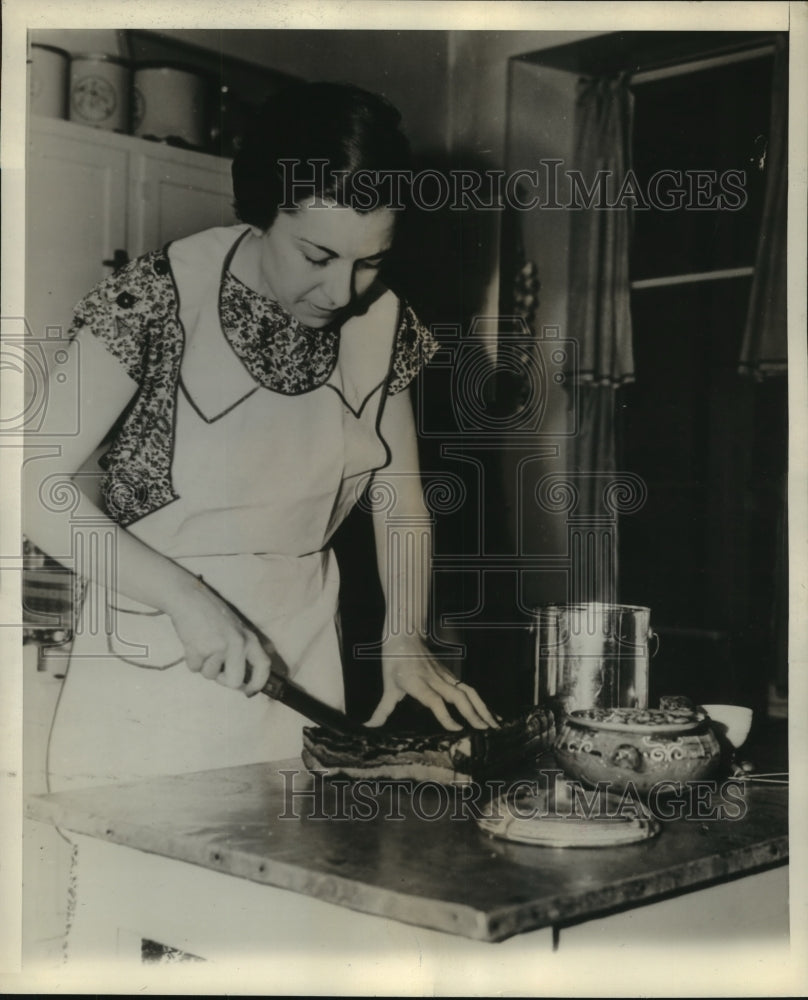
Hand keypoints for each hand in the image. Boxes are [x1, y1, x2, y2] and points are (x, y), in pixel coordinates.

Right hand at [165, 578, 272, 696]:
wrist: (189, 599)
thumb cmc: (212, 613)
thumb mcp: (237, 627)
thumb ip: (244, 648)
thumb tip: (249, 675)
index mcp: (249, 638)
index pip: (263, 666)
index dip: (258, 684)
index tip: (249, 692)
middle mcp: (237, 644)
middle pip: (234, 682)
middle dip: (223, 680)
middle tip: (216, 667)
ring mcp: (218, 648)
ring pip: (210, 676)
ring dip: (204, 666)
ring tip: (203, 645)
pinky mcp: (199, 650)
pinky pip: (194, 669)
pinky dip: (191, 660)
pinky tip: (193, 643)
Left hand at [365, 635, 498, 730]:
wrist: (405, 635)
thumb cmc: (394, 661)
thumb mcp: (387, 685)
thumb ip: (383, 709)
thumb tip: (368, 727)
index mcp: (418, 683)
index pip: (435, 701)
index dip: (445, 715)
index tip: (456, 729)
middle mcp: (435, 680)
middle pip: (458, 697)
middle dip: (473, 714)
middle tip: (486, 731)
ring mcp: (445, 676)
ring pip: (468, 692)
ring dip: (482, 708)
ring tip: (495, 725)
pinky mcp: (451, 675)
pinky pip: (469, 689)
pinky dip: (481, 702)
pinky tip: (490, 713)